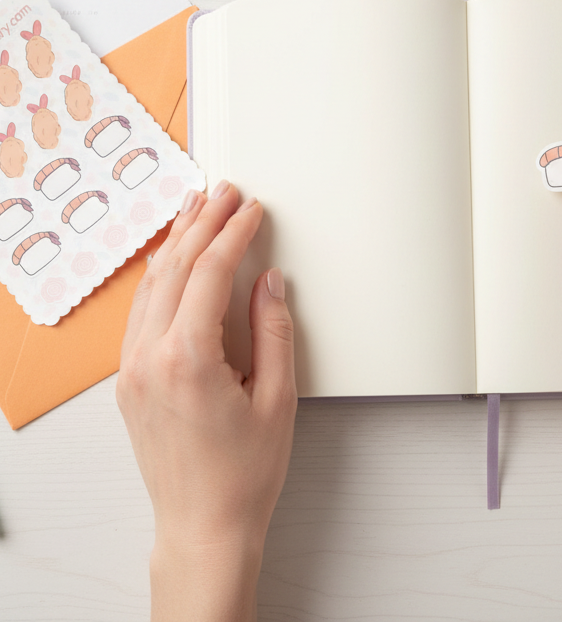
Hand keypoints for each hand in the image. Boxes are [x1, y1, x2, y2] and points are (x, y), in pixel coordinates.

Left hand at [116, 181, 296, 621]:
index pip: (209, 273)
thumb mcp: (277, 399)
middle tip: (224, 192)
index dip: (233, 233)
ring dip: (177, 242)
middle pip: (175, 269)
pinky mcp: (128, 380)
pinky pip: (141, 311)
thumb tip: (269, 283)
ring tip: (196, 209)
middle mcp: (149, 358)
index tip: (251, 209)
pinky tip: (171, 260)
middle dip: (203, 223)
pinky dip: (159, 276)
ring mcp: (131, 369)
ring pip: (151, 285)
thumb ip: (274, 332)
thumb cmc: (243, 473)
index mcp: (187, 359)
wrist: (203, 524)